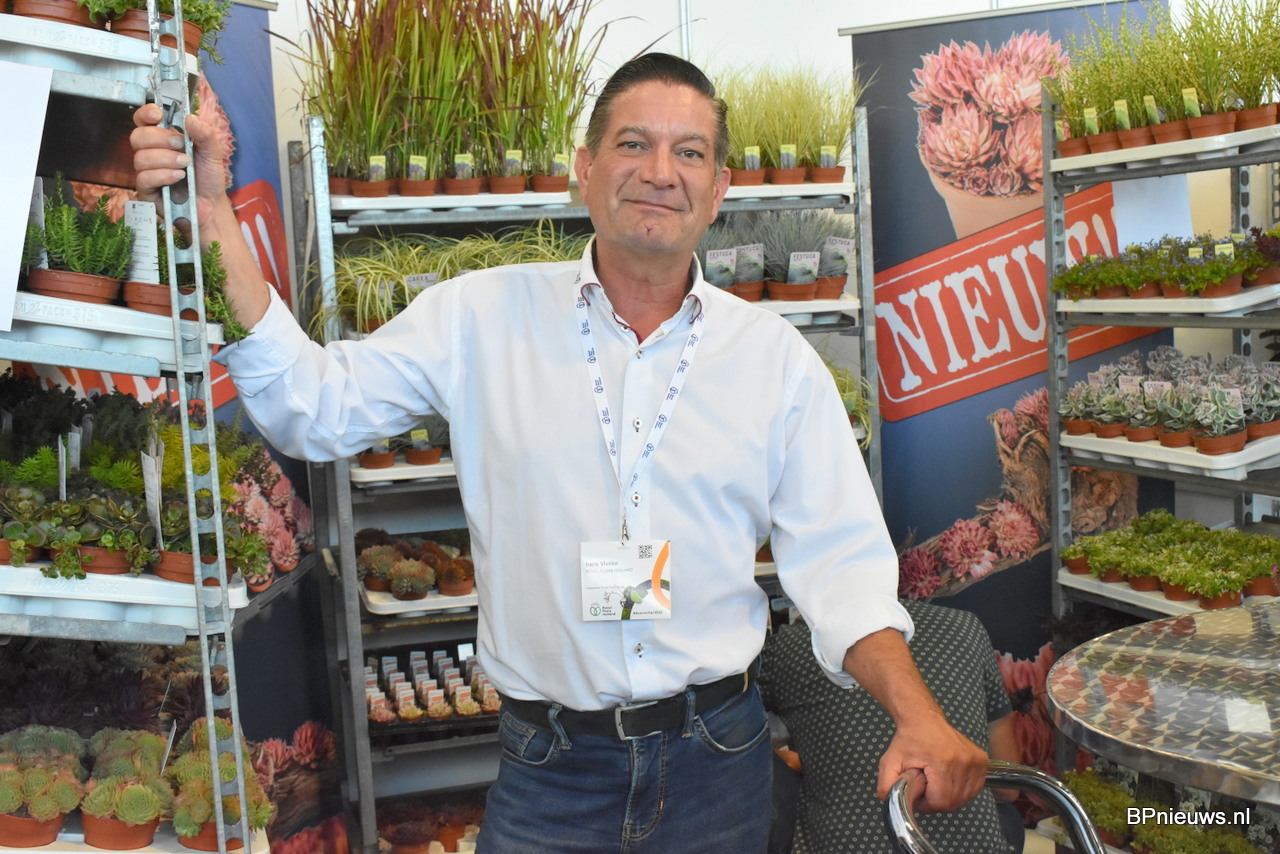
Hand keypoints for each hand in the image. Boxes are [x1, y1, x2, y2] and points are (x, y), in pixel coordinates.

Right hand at [130, 103, 226, 240]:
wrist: (211, 205)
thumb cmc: (208, 178)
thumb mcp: (213, 153)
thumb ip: (205, 134)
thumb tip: (190, 118)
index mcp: (163, 138)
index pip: (143, 120)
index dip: (146, 113)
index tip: (158, 115)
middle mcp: (151, 152)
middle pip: (137, 136)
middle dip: (160, 139)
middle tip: (181, 146)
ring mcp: (147, 171)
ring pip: (140, 157)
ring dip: (165, 159)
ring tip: (185, 166)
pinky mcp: (146, 190)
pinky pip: (144, 178)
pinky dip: (163, 175)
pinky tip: (178, 177)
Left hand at [877, 714, 987, 812]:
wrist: (923, 719)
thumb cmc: (908, 739)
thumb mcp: (890, 762)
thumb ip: (886, 786)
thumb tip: (890, 803)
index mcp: (943, 761)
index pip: (941, 802)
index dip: (927, 803)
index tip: (919, 791)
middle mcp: (964, 761)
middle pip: (953, 802)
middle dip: (937, 800)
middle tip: (926, 784)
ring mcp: (976, 761)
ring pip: (965, 798)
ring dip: (949, 795)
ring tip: (936, 779)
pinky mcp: (982, 761)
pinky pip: (974, 789)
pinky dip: (960, 789)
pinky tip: (948, 777)